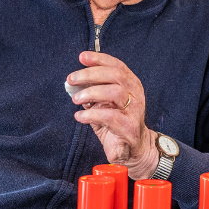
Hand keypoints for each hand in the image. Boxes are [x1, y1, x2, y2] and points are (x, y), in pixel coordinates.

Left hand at [68, 51, 160, 179]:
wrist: (132, 150)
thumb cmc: (116, 124)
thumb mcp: (104, 105)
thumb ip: (92, 93)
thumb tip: (73, 83)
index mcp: (131, 85)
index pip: (117, 66)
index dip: (99, 59)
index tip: (82, 57)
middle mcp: (136, 94)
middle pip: (116, 75)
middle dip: (91, 74)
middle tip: (72, 79)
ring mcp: (135, 111)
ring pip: (115, 92)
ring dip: (91, 93)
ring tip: (76, 99)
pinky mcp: (130, 128)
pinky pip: (110, 116)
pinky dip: (91, 115)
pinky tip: (80, 117)